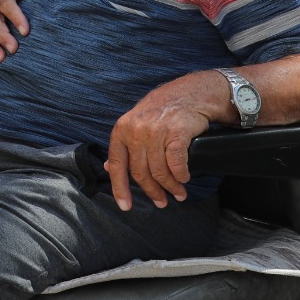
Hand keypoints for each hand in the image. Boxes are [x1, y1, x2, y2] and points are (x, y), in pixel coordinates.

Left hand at [104, 75, 217, 210]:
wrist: (191, 93)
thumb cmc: (162, 110)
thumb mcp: (136, 123)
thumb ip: (124, 145)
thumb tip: (108, 167)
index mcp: (122, 129)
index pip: (118, 165)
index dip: (120, 189)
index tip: (125, 206)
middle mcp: (136, 130)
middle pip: (141, 172)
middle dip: (152, 192)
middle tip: (162, 202)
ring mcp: (156, 131)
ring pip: (159, 171)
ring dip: (171, 187)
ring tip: (178, 193)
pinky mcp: (176, 133)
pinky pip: (176, 164)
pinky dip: (181, 176)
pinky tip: (184, 179)